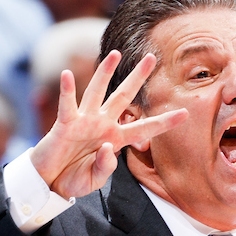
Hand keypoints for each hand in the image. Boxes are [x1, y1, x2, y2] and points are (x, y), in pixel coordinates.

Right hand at [29, 50, 187, 198]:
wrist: (51, 182)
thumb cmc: (74, 179)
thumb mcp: (95, 179)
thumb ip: (105, 166)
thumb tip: (106, 147)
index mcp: (115, 140)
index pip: (145, 128)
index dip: (164, 122)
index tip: (185, 113)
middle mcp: (102, 124)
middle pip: (123, 96)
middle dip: (138, 77)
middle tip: (153, 57)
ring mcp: (84, 121)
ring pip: (97, 91)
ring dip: (105, 72)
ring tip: (116, 53)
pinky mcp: (65, 124)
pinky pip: (67, 104)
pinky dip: (67, 90)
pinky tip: (67, 74)